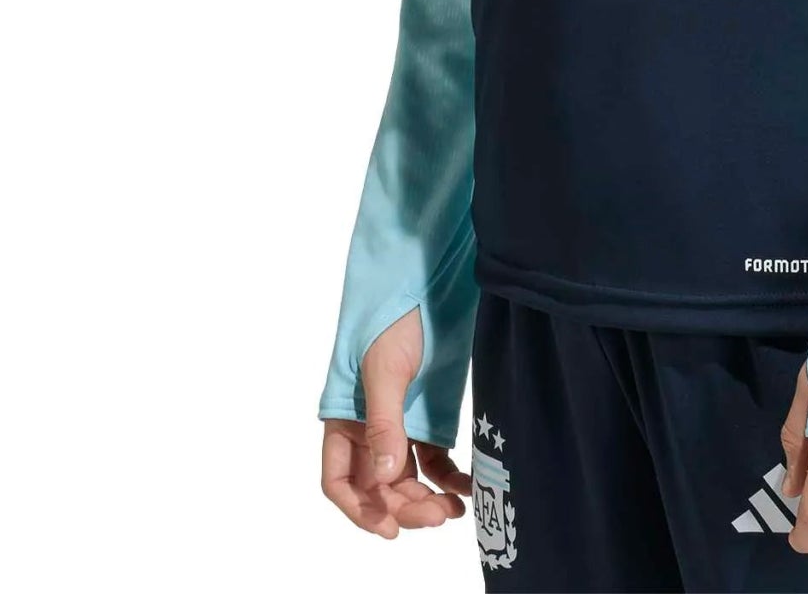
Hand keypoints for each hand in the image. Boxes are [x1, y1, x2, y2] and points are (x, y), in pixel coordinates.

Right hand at [319, 305, 472, 537]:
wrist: (430, 281)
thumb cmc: (395, 318)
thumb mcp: (386, 368)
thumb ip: (385, 422)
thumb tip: (386, 477)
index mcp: (345, 418)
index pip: (340, 480)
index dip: (359, 509)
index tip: (388, 526)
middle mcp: (370, 428)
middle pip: (379, 486)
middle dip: (402, 506)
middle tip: (436, 516)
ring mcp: (402, 423)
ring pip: (407, 478)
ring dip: (425, 498)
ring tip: (452, 510)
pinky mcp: (430, 415)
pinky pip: (435, 458)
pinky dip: (449, 477)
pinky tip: (466, 487)